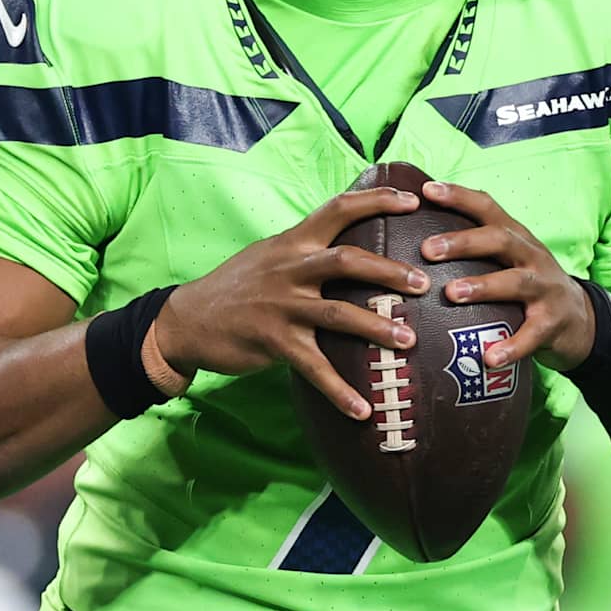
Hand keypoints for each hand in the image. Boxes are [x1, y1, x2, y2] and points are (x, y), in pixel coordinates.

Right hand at [151, 187, 431, 417]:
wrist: (186, 320)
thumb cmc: (236, 287)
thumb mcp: (270, 255)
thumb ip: (308, 249)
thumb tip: (354, 246)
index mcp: (293, 242)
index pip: (338, 209)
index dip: (377, 200)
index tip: (413, 200)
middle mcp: (290, 269)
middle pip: (348, 260)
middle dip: (390, 271)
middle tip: (424, 283)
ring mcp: (282, 306)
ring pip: (339, 313)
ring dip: (377, 328)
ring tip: (409, 341)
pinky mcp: (273, 341)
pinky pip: (314, 368)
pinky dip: (339, 391)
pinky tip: (362, 410)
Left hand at [418, 180, 595, 371]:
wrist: (582, 321)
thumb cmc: (530, 286)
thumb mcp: (511, 259)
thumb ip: (477, 249)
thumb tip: (418, 240)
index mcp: (517, 238)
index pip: (488, 208)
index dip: (459, 197)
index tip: (426, 191)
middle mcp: (532, 257)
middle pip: (500, 240)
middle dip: (463, 242)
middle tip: (427, 249)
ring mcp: (545, 289)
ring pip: (515, 282)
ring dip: (483, 286)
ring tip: (452, 294)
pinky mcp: (553, 323)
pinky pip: (532, 334)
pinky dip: (512, 346)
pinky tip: (489, 357)